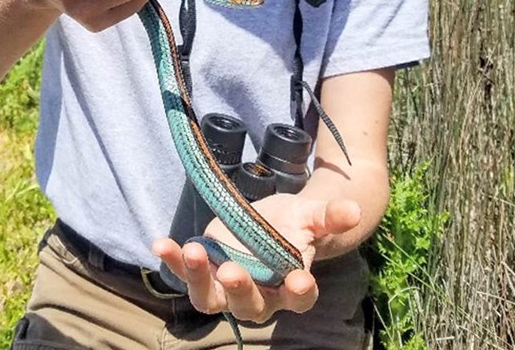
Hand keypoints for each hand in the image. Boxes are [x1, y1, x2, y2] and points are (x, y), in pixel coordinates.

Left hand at [153, 194, 360, 322]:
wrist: (273, 222)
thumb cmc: (297, 224)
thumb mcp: (314, 216)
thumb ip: (331, 216)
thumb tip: (352, 209)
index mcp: (292, 286)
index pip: (299, 298)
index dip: (298, 292)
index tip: (299, 280)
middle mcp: (260, 296)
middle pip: (249, 304)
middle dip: (239, 289)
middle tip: (231, 271)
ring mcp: (229, 287)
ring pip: (211, 297)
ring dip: (197, 278)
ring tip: (190, 252)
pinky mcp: (207, 271)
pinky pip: (187, 273)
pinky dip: (174, 261)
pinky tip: (162, 244)